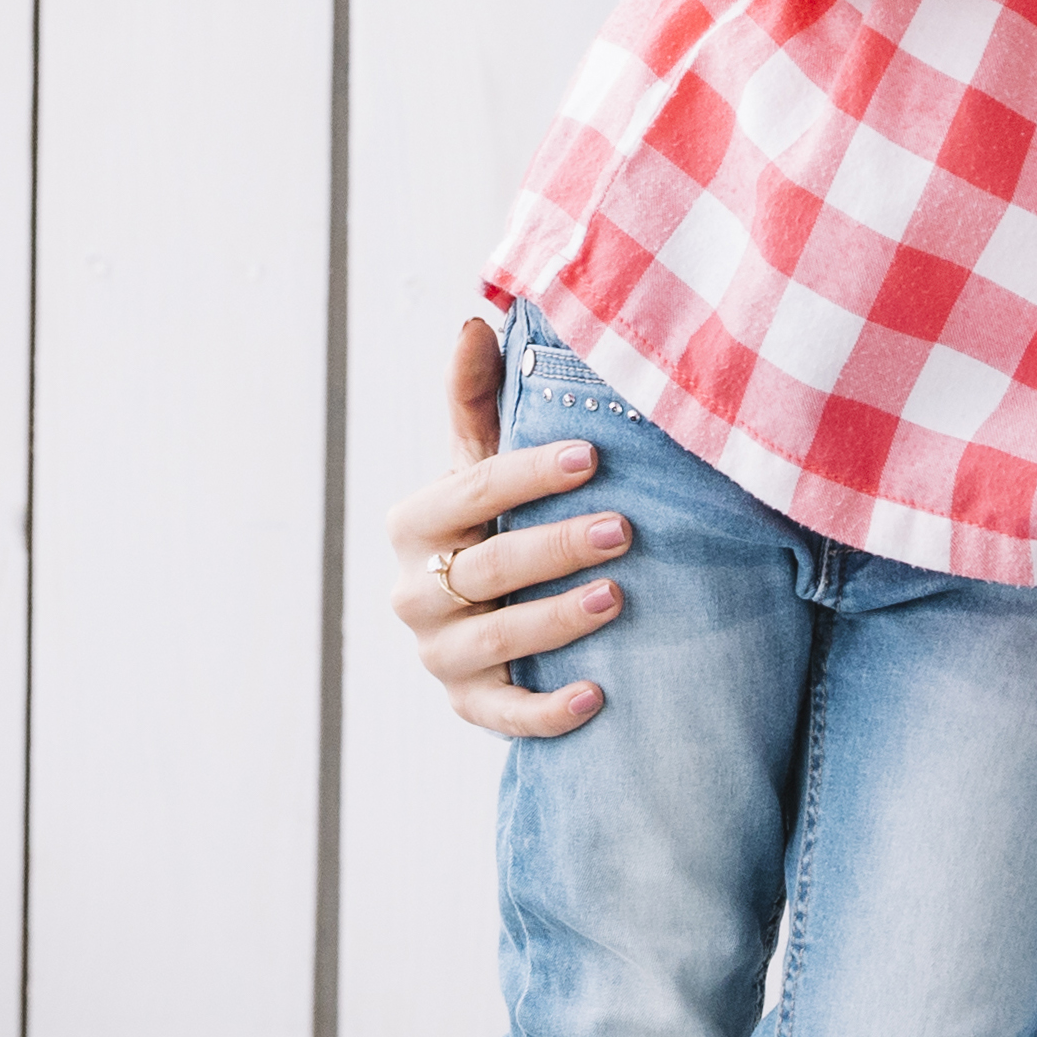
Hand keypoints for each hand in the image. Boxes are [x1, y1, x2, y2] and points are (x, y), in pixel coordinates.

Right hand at [388, 314, 630, 739]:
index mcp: (414, 524)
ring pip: (495, 638)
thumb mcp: (479, 463)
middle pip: (487, 566)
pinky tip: (596, 696)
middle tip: (625, 528)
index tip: (593, 455)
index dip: (530, 473)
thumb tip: (475, 321)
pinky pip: (503, 714)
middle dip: (556, 546)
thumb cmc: (490, 523)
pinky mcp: (467, 703)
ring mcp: (438, 653)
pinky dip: (546, 711)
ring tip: (619, 596)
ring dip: (557, 619)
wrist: (483, 611)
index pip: (471, 491)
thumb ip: (474, 399)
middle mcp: (412, 592)